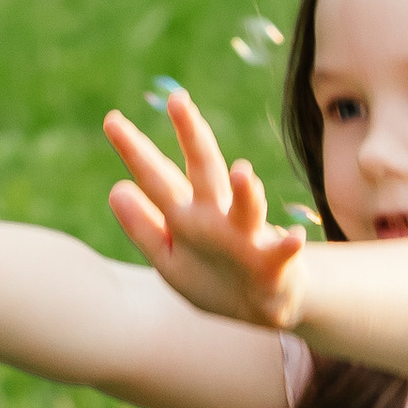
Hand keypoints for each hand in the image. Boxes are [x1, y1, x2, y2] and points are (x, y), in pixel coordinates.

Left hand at [104, 87, 305, 324]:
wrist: (262, 307)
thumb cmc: (213, 276)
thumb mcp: (168, 258)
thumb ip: (143, 227)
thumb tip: (115, 190)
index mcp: (187, 215)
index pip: (159, 177)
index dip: (136, 151)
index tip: (112, 121)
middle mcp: (217, 217)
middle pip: (203, 172)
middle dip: (193, 137)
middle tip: (177, 100)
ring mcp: (247, 238)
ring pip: (248, 211)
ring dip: (246, 193)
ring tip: (241, 172)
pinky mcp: (273, 264)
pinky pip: (282, 254)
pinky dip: (289, 245)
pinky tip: (294, 238)